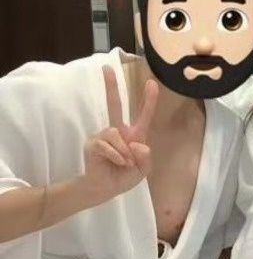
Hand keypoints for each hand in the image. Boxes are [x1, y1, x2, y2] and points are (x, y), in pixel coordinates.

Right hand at [79, 66, 158, 204]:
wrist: (104, 190)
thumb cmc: (123, 177)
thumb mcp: (143, 170)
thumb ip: (146, 158)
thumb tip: (138, 144)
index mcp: (134, 135)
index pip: (143, 115)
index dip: (149, 100)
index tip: (152, 82)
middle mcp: (118, 131)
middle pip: (114, 104)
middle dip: (111, 86)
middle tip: (106, 68)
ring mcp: (104, 135)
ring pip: (116, 133)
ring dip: (124, 152)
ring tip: (125, 164)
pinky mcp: (93, 143)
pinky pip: (108, 144)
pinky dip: (116, 156)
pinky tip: (116, 163)